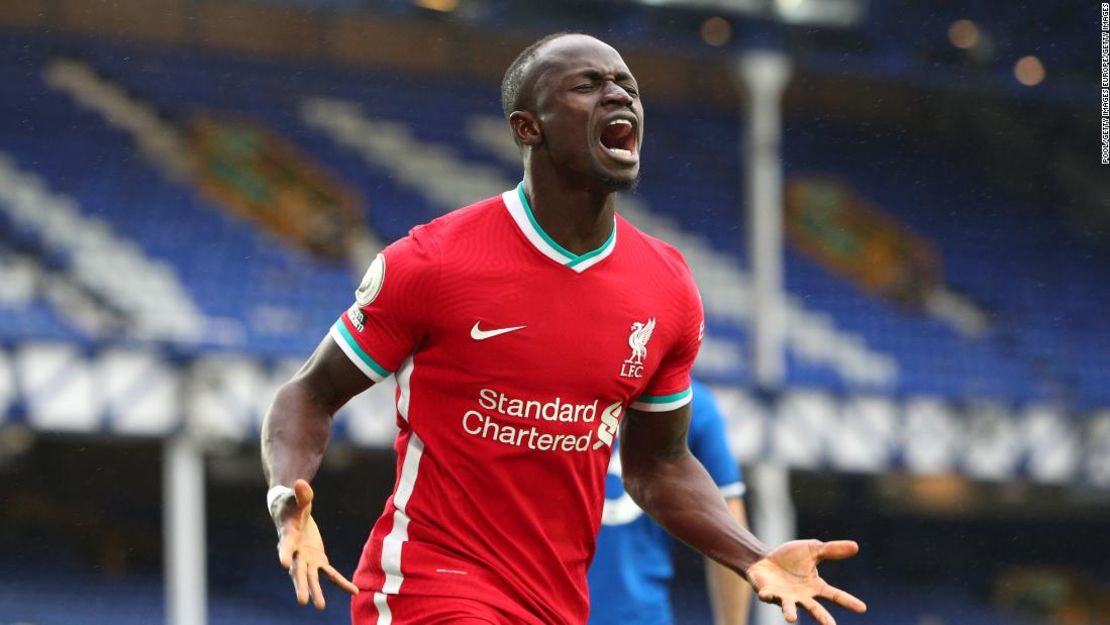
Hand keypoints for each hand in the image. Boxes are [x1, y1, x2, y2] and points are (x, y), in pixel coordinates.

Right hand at [273, 479, 359, 608]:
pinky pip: (330, 573)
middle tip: (302, 600)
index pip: (285, 546)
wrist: (289, 512)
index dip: (283, 553)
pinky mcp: (318, 559)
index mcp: (287, 536)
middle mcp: (295, 552)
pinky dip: (341, 582)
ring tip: (320, 607)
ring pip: (311, 577)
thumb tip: (300, 482)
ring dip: (315, 591)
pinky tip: (354, 591)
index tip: (282, 563)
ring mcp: (306, 558)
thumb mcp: (296, 497)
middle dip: (300, 585)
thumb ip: (301, 493)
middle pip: (297, 570)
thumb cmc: (291, 503)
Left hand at [746, 540, 865, 624]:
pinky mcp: (768, 593)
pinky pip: (767, 596)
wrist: (764, 559)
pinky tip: (766, 594)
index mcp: (815, 587)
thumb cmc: (791, 558)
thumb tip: (855, 546)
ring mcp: (785, 597)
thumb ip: (832, 550)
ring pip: (789, 608)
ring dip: (790, 613)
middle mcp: (802, 596)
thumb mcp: (813, 550)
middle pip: (814, 610)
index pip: (834, 595)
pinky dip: (767, 596)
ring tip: (791, 618)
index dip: (847, 601)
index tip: (862, 608)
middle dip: (822, 619)